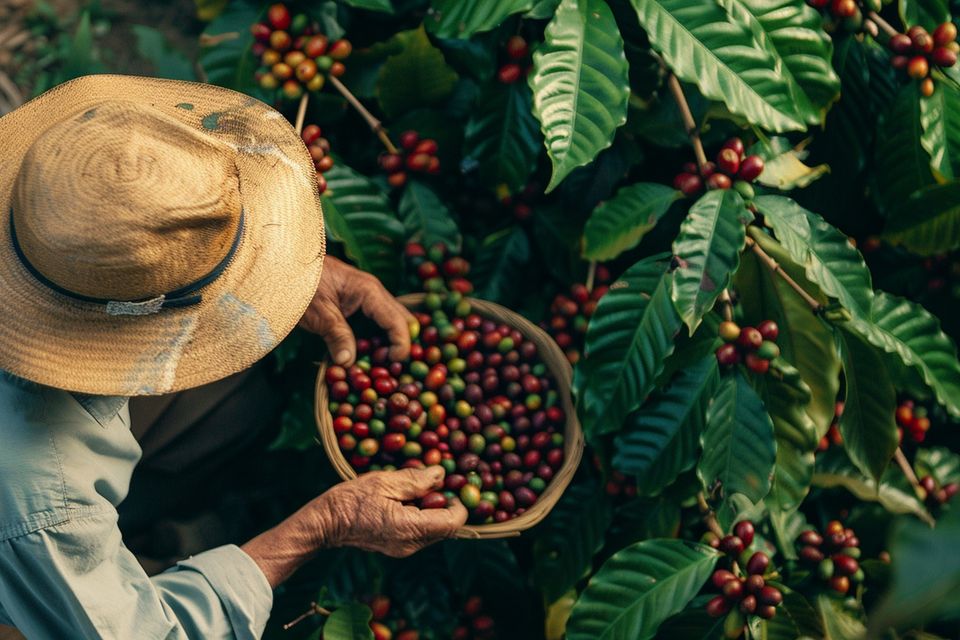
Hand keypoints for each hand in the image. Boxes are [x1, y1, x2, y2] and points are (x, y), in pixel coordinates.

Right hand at [241, 467, 466, 587]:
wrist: (324, 523)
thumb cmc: (350, 500)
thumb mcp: (384, 482)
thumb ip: (416, 480)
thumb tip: (442, 474)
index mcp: (411, 529)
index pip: (454, 522)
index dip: (460, 503)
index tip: (453, 484)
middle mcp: (412, 545)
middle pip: (446, 527)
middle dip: (446, 503)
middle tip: (434, 481)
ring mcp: (405, 549)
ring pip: (435, 529)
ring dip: (434, 508)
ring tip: (416, 487)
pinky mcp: (398, 547)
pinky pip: (421, 531)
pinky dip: (422, 514)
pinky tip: (406, 499)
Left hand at [298, 256, 413, 365]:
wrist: (283, 267)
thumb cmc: (300, 284)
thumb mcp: (319, 312)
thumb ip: (337, 336)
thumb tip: (348, 362)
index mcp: (369, 291)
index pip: (398, 321)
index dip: (402, 344)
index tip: (393, 364)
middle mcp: (374, 294)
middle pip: (403, 321)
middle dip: (401, 344)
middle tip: (389, 366)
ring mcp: (367, 299)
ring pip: (391, 324)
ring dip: (388, 344)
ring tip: (377, 365)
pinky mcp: (357, 306)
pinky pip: (375, 324)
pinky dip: (375, 341)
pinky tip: (364, 355)